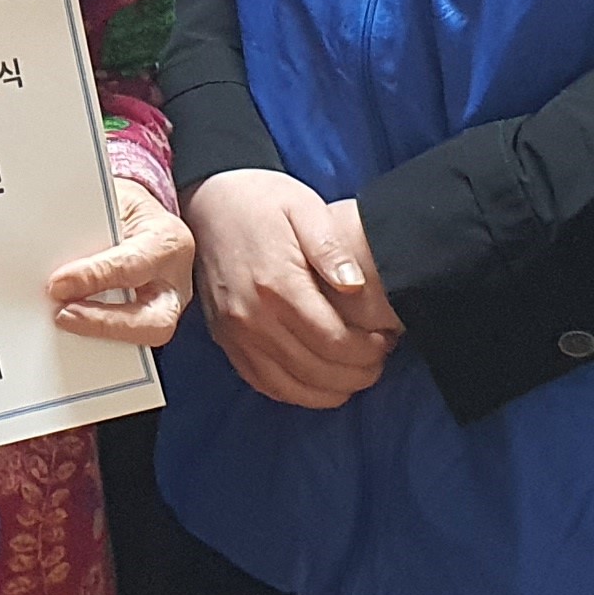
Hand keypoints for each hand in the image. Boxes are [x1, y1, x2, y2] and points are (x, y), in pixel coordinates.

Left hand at [44, 180, 192, 348]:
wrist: (140, 218)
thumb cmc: (126, 210)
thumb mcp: (111, 201)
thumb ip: (89, 226)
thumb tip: (52, 250)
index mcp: (167, 241)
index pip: (132, 266)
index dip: (94, 278)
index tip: (58, 284)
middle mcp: (173, 282)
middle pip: (154, 323)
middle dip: (105, 324)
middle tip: (63, 315)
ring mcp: (167, 308)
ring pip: (142, 338)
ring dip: (99, 336)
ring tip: (60, 322)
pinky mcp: (150, 324)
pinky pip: (125, 342)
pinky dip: (96, 339)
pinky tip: (69, 329)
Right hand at [191, 168, 398, 410]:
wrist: (207, 202)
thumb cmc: (262, 202)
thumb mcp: (305, 207)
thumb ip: (332, 246)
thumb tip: (354, 284)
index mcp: (277, 284)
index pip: (333, 341)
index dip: (368, 351)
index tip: (386, 341)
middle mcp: (251, 316)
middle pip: (316, 370)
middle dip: (357, 373)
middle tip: (379, 360)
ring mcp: (234, 333)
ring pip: (290, 387)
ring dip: (330, 390)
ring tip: (355, 374)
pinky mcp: (224, 340)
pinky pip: (262, 383)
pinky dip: (296, 392)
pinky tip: (319, 383)